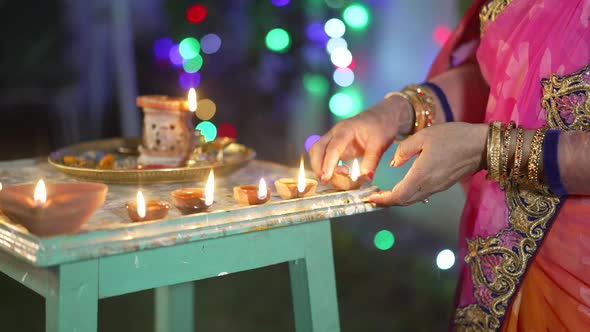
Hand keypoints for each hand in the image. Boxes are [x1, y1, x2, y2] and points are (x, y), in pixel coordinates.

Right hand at [309, 95, 412, 181]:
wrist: (385, 115)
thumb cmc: (382, 125)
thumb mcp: (380, 143)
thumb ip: (371, 161)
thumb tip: (367, 178)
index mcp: (345, 129)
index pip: (332, 148)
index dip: (327, 164)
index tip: (326, 177)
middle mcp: (336, 133)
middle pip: (317, 148)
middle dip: (317, 165)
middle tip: (325, 180)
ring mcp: (335, 139)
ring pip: (318, 152)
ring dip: (320, 166)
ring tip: (335, 177)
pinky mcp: (338, 146)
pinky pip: (326, 156)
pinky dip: (327, 166)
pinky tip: (337, 174)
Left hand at [368, 122, 487, 205]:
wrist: (481, 145)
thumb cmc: (453, 137)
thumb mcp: (424, 136)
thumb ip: (405, 150)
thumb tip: (393, 164)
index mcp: (421, 174)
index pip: (398, 195)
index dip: (382, 199)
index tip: (370, 197)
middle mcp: (429, 186)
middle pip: (403, 202)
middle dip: (385, 202)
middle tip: (371, 198)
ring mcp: (437, 187)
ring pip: (412, 200)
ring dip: (396, 200)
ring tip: (382, 194)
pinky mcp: (442, 185)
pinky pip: (421, 195)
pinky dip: (407, 195)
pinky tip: (401, 188)